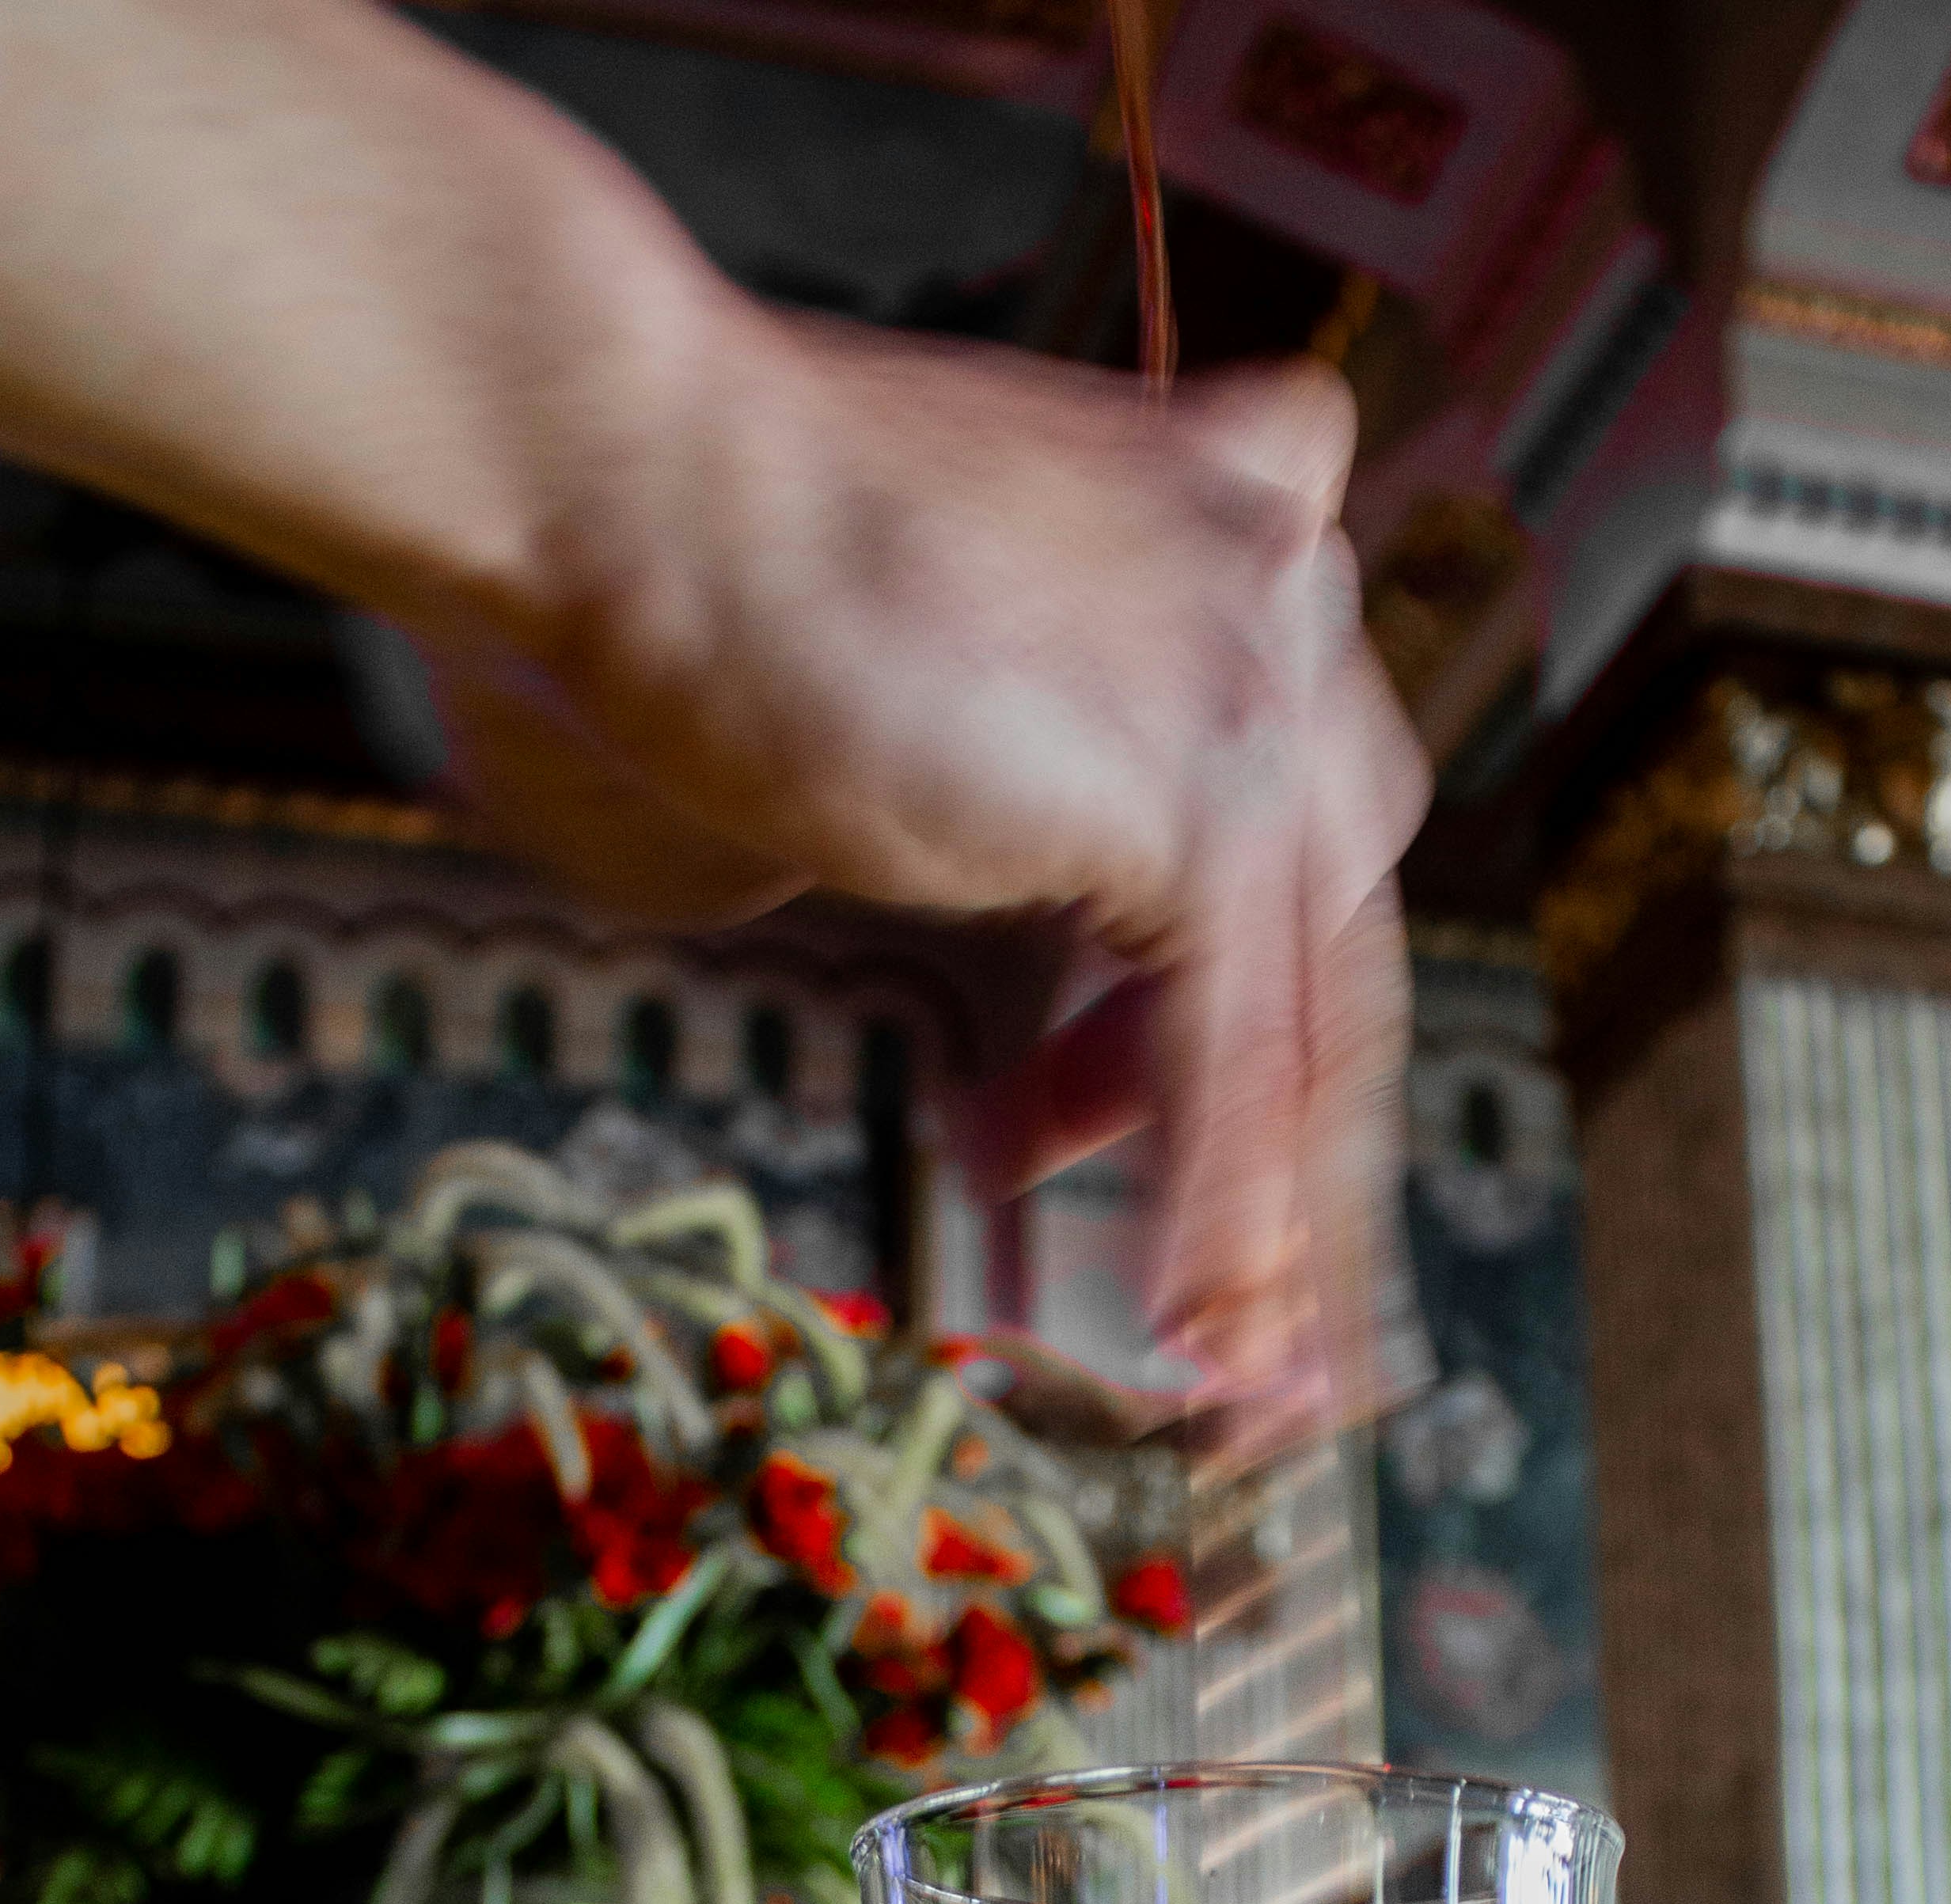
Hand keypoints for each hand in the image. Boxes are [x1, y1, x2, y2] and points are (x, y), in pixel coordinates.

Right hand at [424, 327, 1425, 1448]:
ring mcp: (1255, 679)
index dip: (1243, 1034)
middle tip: (1250, 1308)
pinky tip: (1195, 1326)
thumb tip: (946, 967)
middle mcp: (1275, 588)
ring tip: (1236, 1374)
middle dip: (1291, 1161)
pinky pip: (1231, 1054)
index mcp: (1217, 536)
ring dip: (1272, 1224)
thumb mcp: (888, 716)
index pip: (1286, 842)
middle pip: (1329, 942)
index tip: (1175, 1159)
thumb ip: (982, 817)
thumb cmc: (680, 582)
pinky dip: (1214, 1208)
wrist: (621, 482)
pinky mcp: (1199, 792)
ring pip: (1308, 1018)